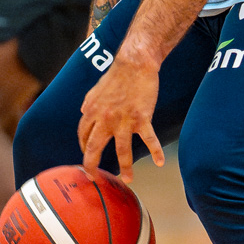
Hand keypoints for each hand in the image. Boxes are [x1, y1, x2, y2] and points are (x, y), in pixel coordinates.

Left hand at [78, 52, 164, 182]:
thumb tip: (83, 112)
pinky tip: (160, 162)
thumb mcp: (96, 89)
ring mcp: (123, 120)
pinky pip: (149, 139)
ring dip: (125, 167)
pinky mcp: (141, 118)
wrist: (135, 64)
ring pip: (121, 150)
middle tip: (94, 178)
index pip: (83, 135)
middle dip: (92, 166)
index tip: (87, 155)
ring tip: (128, 180)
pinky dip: (156, 151)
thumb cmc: (117, 75)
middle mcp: (105, 119)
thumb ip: (89, 103)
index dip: (84, 147)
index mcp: (92, 111)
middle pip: (94, 148)